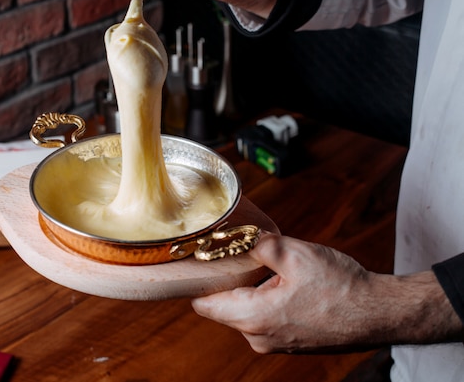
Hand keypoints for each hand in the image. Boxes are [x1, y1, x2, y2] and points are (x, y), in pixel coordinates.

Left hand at [191, 233, 462, 352]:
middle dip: (228, 281)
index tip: (199, 261)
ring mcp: (274, 343)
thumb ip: (259, 244)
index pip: (203, 304)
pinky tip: (285, 284)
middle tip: (238, 254)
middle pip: (223, 307)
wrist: (379, 314)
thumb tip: (235, 236)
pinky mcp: (288, 342)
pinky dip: (265, 301)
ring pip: (244, 312)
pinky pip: (263, 319)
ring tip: (269, 269)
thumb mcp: (297, 254)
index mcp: (253, 318)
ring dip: (249, 290)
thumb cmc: (342, 288)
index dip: (198, 281)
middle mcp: (258, 337)